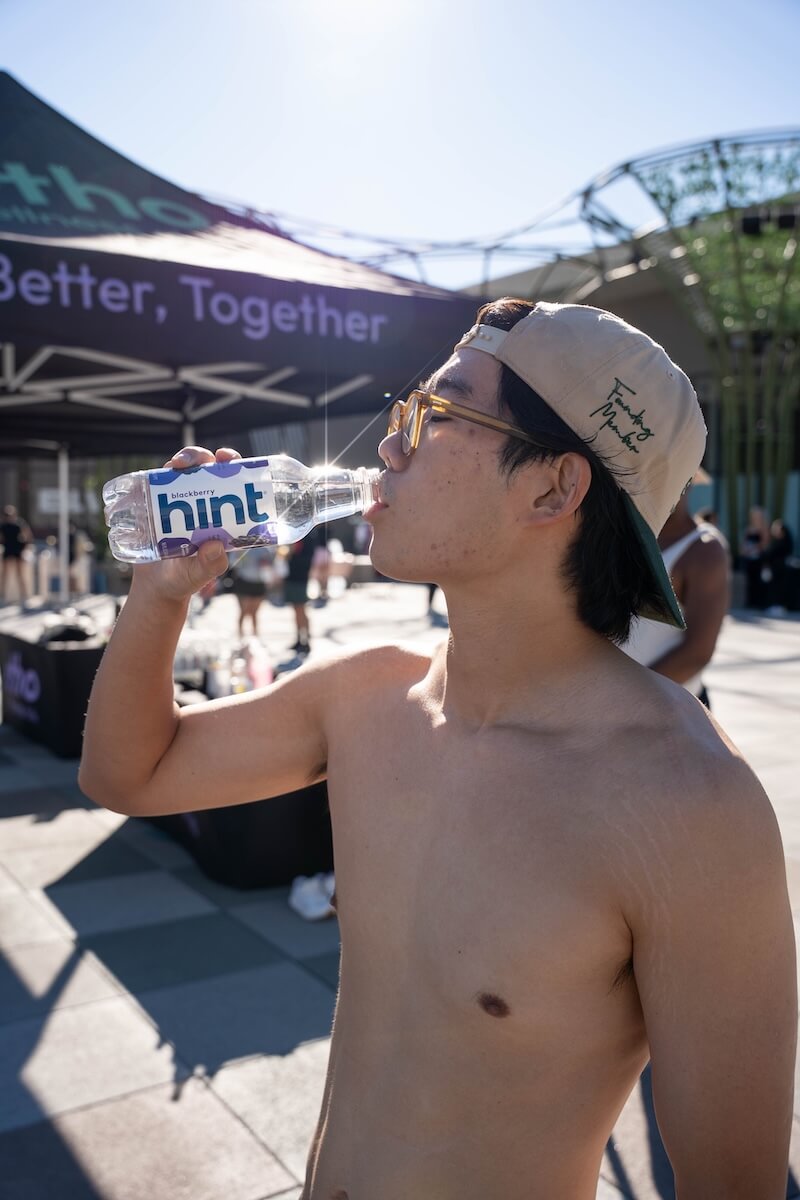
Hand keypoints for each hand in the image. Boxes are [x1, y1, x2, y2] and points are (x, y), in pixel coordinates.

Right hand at [131, 446, 240, 603]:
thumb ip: (209, 565)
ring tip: (174, 466)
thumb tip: (215, 546)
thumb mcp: (199, 574)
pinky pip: (153, 483)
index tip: (227, 457)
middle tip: (192, 462)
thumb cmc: (184, 579)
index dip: (232, 464)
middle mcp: (200, 502)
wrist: (155, 586)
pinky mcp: (154, 504)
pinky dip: (150, 476)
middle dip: (199, 456)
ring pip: (179, 471)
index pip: (230, 481)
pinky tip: (147, 478)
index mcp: (219, 514)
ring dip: (178, 461)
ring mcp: (176, 501)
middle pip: (204, 468)